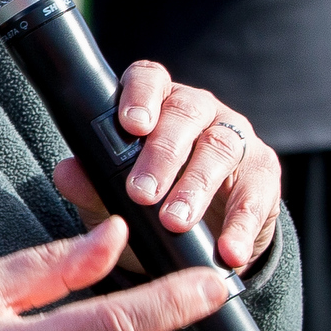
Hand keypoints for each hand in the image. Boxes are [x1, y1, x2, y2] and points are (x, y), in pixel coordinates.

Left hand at [50, 60, 281, 267]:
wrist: (202, 238)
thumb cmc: (151, 202)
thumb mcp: (113, 198)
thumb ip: (91, 184)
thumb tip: (66, 172)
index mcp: (159, 103)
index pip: (150, 80)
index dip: (141, 96)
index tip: (132, 125)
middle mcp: (200, 112)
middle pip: (185, 115)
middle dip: (162, 154)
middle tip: (141, 193)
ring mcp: (236, 139)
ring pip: (220, 148)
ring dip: (196, 187)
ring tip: (175, 222)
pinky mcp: (263, 175)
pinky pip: (256, 195)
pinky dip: (241, 225)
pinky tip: (228, 250)